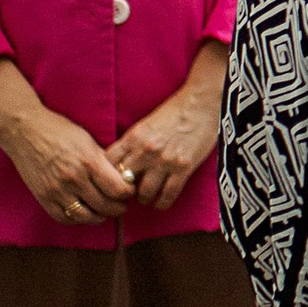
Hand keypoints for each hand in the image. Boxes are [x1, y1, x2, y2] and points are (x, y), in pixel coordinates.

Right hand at [0, 98, 136, 226]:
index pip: (118, 189)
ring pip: (86, 216)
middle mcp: (74, 179)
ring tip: (105, 212)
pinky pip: (64, 218)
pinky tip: (85, 214)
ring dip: (100, 217)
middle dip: (118, 207)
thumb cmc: (59, 131)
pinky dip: (77, 220)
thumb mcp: (88, 141)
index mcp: (89, 162)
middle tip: (121, 205)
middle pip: (105, 206)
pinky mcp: (43, 197)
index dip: (128, 193)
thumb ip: (104, 161)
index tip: (129, 191)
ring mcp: (57, 190)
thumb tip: (122, 177)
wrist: (24, 131)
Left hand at [109, 56, 225, 217]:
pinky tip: (161, 203)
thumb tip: (124, 161)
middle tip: (126, 195)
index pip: (108, 163)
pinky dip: (162, 203)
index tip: (111, 181)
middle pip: (123, 181)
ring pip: (144, 193)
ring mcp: (164, 161)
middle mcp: (145, 151)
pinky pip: (168, 195)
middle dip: (123, 191)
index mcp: (133, 137)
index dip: (106, 175)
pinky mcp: (183, 168)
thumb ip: (133, 142)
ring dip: (143, 199)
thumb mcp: (146, 124)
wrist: (201, 103)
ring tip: (145, 199)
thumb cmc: (175, 111)